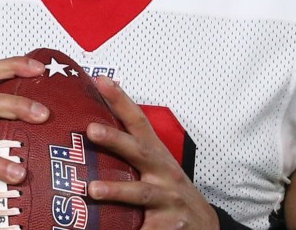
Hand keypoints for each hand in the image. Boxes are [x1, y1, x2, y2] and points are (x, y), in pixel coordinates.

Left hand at [86, 76, 218, 229]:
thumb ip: (132, 153)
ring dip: (117, 190)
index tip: (101, 81)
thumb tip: (93, 132)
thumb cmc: (172, 194)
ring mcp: (168, 200)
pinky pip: (145, 227)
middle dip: (116, 139)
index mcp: (158, 156)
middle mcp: (164, 173)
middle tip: (91, 129)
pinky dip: (133, 229)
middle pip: (140, 152)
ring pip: (142, 193)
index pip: (139, 122)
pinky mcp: (168, 226)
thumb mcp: (158, 169)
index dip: (121, 100)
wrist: (205, 228)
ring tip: (93, 190)